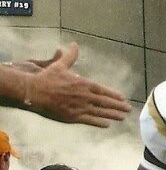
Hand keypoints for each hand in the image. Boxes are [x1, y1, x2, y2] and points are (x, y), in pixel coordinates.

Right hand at [4, 44, 130, 127]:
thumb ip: (70, 56)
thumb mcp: (60, 65)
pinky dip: (99, 122)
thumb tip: (73, 44)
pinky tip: (107, 124)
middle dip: (118, 106)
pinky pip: (89, 120)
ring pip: (100, 112)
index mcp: (83, 84)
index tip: (123, 98)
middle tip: (128, 109)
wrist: (33, 92)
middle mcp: (84, 96)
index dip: (114, 94)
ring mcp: (79, 107)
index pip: (103, 90)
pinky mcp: (72, 117)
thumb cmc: (46, 78)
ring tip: (122, 117)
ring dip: (113, 115)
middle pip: (105, 102)